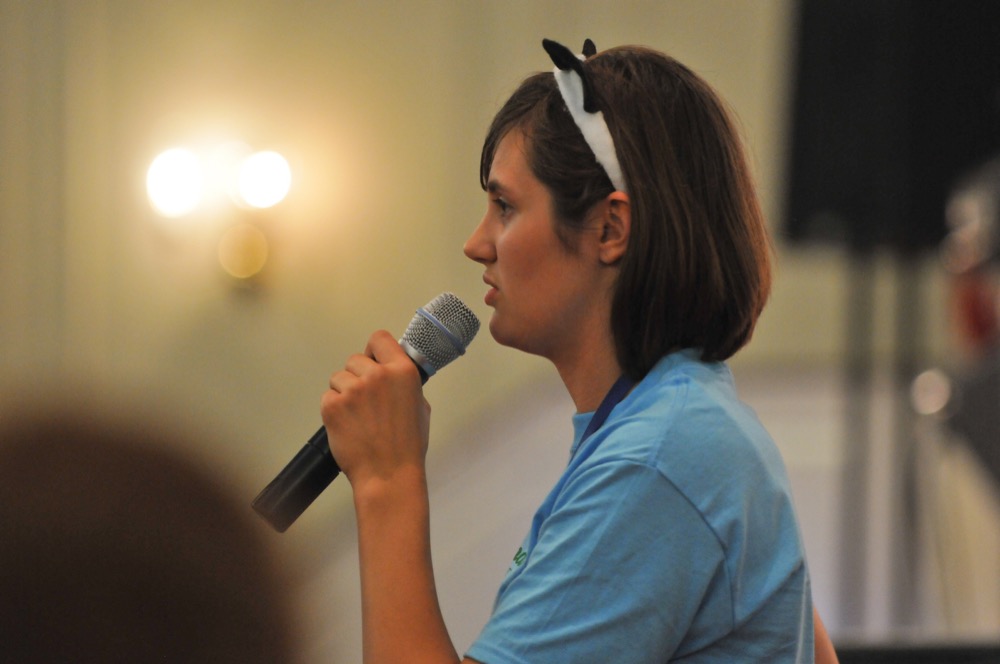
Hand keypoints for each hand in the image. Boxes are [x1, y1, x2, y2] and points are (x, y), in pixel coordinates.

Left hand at [321, 330, 430, 489]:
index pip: (380, 339)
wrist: (388, 474)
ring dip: (344, 392)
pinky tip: (348, 425)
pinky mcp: (332, 405)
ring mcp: (353, 390)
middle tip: (366, 401)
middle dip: (358, 376)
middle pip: (355, 359)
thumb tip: (391, 375)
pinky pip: (328, 397)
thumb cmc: (408, 445)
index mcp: (402, 372)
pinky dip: (334, 409)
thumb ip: (404, 383)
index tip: (374, 361)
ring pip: (339, 378)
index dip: (375, 350)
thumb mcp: (420, 406)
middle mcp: (377, 375)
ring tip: (357, 416)